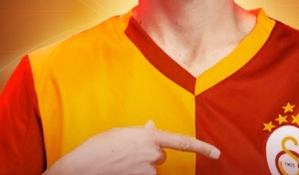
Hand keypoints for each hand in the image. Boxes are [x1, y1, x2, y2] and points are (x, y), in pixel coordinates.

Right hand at [46, 121, 219, 174]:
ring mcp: (148, 170)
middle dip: (149, 155)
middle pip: (160, 156)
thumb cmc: (98, 148)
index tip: (216, 152)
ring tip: (119, 163)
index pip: (182, 142)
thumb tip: (153, 127)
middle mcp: (152, 153)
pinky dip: (135, 173)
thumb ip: (140, 132)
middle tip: (127, 154)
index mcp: (149, 136)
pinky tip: (120, 170)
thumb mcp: (120, 133)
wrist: (82, 167)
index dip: (202, 147)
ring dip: (140, 166)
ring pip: (151, 169)